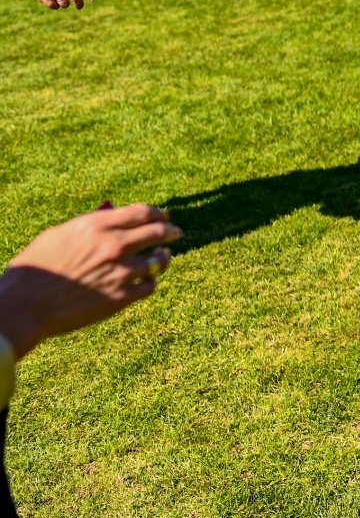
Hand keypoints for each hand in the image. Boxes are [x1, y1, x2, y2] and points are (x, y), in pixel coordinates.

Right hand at [0, 205, 181, 359]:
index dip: (157, 213)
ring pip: (158, 261)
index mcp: (97, 226)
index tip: (163, 216)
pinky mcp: (122, 297)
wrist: (25, 305)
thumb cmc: (35, 269)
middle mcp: (114, 245)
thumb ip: (88, 225)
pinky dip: (149, 282)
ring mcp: (121, 271)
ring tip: (164, 257)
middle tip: (175, 232)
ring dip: (162, 258)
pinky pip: (149, 286)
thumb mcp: (58, 235)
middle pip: (157, 232)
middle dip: (170, 231)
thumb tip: (110, 214)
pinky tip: (147, 280)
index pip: (141, 212)